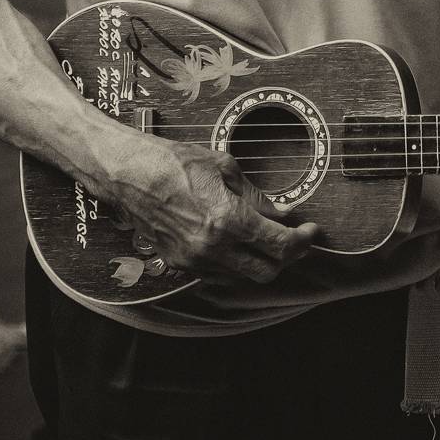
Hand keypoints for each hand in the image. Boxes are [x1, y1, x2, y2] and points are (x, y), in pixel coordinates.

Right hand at [105, 135, 318, 284]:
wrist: (127, 173)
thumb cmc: (172, 162)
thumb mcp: (223, 166)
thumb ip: (255, 195)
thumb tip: (279, 212)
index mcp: (227, 219)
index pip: (279, 244)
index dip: (302, 241)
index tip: (311, 232)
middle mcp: (212, 248)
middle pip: (266, 271)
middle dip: (286, 257)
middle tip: (294, 239)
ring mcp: (194, 260)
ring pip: (243, 277)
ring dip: (260, 262)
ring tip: (266, 240)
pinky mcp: (179, 264)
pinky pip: (219, 274)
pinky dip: (235, 264)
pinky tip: (238, 245)